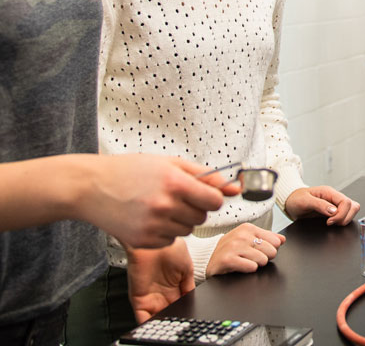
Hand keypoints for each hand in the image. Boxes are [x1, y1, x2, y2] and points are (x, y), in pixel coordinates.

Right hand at [79, 154, 239, 247]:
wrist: (92, 187)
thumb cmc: (132, 170)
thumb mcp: (170, 163)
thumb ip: (204, 175)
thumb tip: (233, 187)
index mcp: (175, 182)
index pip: (214, 201)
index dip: (212, 197)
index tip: (204, 194)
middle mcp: (165, 206)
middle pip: (202, 216)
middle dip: (196, 207)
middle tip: (177, 196)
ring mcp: (153, 226)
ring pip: (188, 229)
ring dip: (181, 219)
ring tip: (161, 205)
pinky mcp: (142, 241)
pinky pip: (170, 240)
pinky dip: (166, 231)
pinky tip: (150, 217)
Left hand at [126, 240, 193, 323]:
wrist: (156, 240)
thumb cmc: (171, 246)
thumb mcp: (187, 266)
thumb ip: (189, 285)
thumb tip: (192, 299)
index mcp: (175, 286)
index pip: (179, 305)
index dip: (183, 312)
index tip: (188, 317)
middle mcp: (162, 293)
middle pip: (168, 313)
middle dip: (172, 319)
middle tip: (178, 324)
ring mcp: (150, 296)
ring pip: (156, 317)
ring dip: (161, 323)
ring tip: (169, 326)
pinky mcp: (138, 299)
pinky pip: (142, 316)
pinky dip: (148, 323)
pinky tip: (156, 325)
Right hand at [206, 224, 284, 276]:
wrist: (208, 258)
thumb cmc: (231, 248)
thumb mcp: (248, 238)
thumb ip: (267, 237)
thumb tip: (283, 239)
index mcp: (248, 228)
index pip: (275, 240)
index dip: (272, 249)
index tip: (264, 251)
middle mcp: (242, 235)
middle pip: (271, 250)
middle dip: (266, 258)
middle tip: (255, 258)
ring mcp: (234, 247)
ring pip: (262, 259)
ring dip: (258, 264)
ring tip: (248, 262)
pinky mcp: (228, 260)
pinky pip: (251, 267)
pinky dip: (250, 269)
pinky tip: (243, 266)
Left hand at [284, 186, 360, 225]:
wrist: (291, 202)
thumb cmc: (296, 199)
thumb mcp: (305, 201)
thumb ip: (319, 205)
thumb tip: (334, 211)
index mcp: (329, 192)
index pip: (346, 202)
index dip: (341, 214)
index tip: (329, 221)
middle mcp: (334, 197)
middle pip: (353, 206)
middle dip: (345, 218)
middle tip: (331, 223)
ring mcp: (335, 204)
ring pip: (352, 210)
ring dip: (345, 219)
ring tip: (333, 223)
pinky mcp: (334, 211)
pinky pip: (345, 215)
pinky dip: (342, 221)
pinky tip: (333, 223)